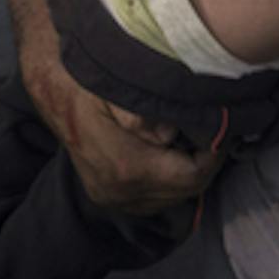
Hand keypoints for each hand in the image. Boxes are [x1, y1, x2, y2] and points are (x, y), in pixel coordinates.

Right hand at [19, 38, 219, 212]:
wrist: (54, 88)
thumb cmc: (93, 81)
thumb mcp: (122, 85)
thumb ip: (147, 111)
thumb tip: (169, 134)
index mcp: (126, 168)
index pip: (192, 177)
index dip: (214, 153)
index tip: (224, 127)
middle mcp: (118, 191)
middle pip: (185, 191)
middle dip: (205, 161)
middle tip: (214, 131)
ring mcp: (110, 196)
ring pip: (171, 197)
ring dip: (188, 171)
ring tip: (194, 139)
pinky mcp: (106, 194)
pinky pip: (153, 197)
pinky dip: (169, 178)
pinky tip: (173, 151)